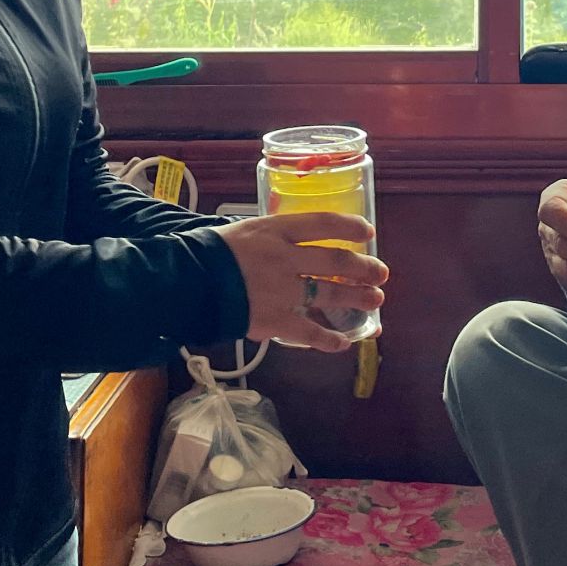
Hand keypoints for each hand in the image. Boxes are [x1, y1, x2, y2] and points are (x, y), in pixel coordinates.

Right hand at [212, 213, 387, 352]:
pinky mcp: (273, 320)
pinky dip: (329, 339)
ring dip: (356, 299)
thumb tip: (298, 240)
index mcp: (275, 230)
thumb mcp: (242, 231)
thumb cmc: (210, 254)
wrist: (185, 282)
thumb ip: (272, 236)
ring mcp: (280, 290)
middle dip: (363, 268)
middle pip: (334, 261)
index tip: (368, 232)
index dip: (349, 226)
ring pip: (329, 294)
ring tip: (375, 302)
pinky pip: (309, 332)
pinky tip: (344, 342)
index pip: (322, 223)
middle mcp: (283, 257)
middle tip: (381, 274)